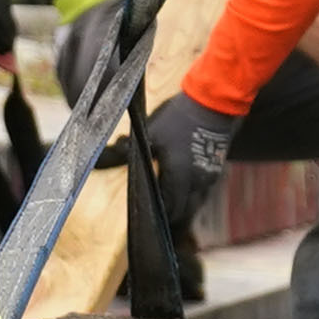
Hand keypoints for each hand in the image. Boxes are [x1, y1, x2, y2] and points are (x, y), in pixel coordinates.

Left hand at [138, 92, 241, 213]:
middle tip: (158, 208)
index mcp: (179, 177)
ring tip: (169, 196)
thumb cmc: (179, 118)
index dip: (159, 214)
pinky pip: (202, 189)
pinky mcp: (216, 169)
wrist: (212, 105)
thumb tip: (102, 159)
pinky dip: (192, 191)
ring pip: (195, 200)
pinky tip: (183, 182)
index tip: (149, 212)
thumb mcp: (150, 134)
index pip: (170, 208)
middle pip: (184, 210)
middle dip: (171, 211)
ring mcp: (209, 177)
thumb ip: (130, 152)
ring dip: (183, 201)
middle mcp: (197, 183)